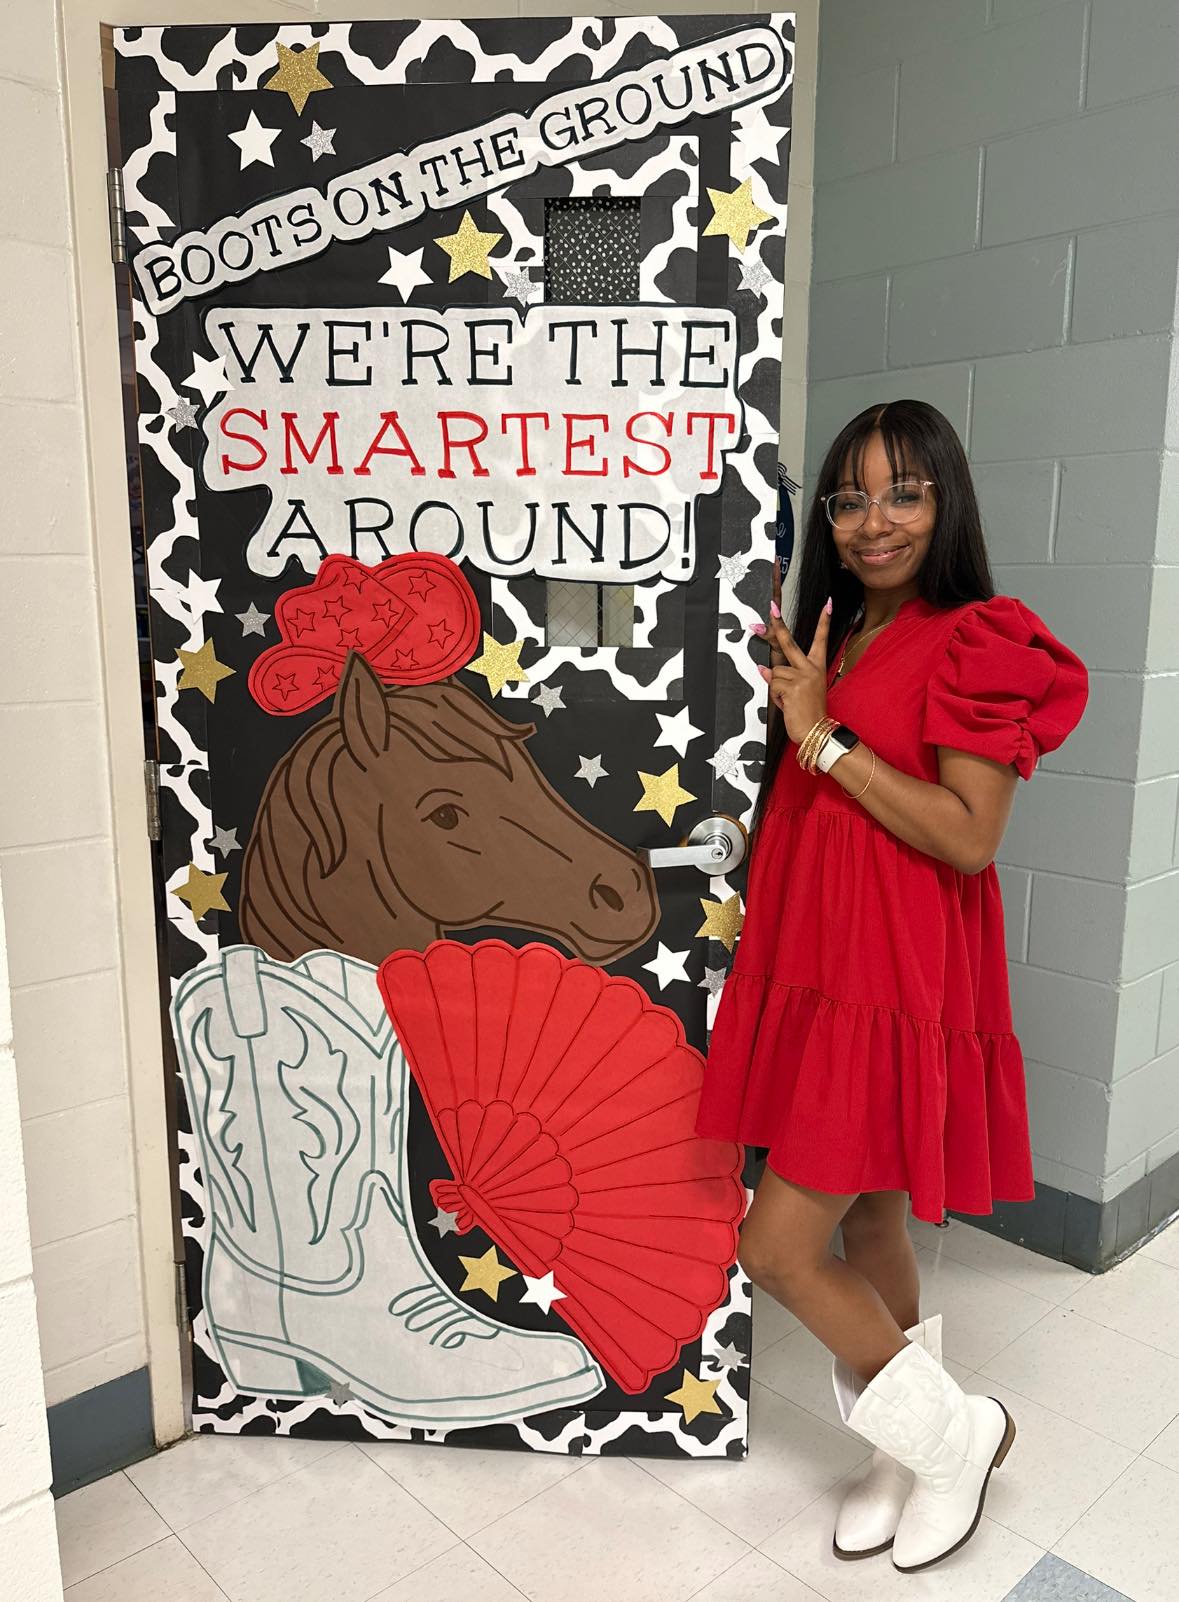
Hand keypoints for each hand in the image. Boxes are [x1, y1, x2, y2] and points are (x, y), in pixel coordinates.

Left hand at [753, 600, 831, 744]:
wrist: (817, 732)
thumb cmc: (809, 712)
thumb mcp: (799, 691)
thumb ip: (783, 677)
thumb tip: (763, 668)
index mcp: (816, 667)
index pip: (821, 640)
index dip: (824, 621)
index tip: (827, 603)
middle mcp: (811, 669)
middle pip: (789, 643)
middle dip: (777, 626)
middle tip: (771, 608)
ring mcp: (802, 677)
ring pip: (775, 672)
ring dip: (776, 688)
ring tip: (788, 700)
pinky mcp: (793, 687)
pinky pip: (773, 685)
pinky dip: (775, 696)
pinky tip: (787, 704)